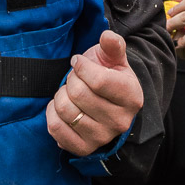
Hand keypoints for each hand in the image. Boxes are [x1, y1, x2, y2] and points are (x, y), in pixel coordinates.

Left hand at [46, 31, 142, 156]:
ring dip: (61, 95)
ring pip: (65, 110)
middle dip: (71, 80)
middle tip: (75, 79)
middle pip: (78, 94)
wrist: (108, 104)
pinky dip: (52, 114)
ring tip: (69, 93)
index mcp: (131, 96)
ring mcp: (102, 137)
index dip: (81, 66)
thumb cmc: (109, 75)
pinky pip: (55, 128)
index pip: (98, 80)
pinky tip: (61, 108)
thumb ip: (112, 45)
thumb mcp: (114, 58)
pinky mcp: (84, 148)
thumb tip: (107, 36)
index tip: (78, 63)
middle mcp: (120, 121)